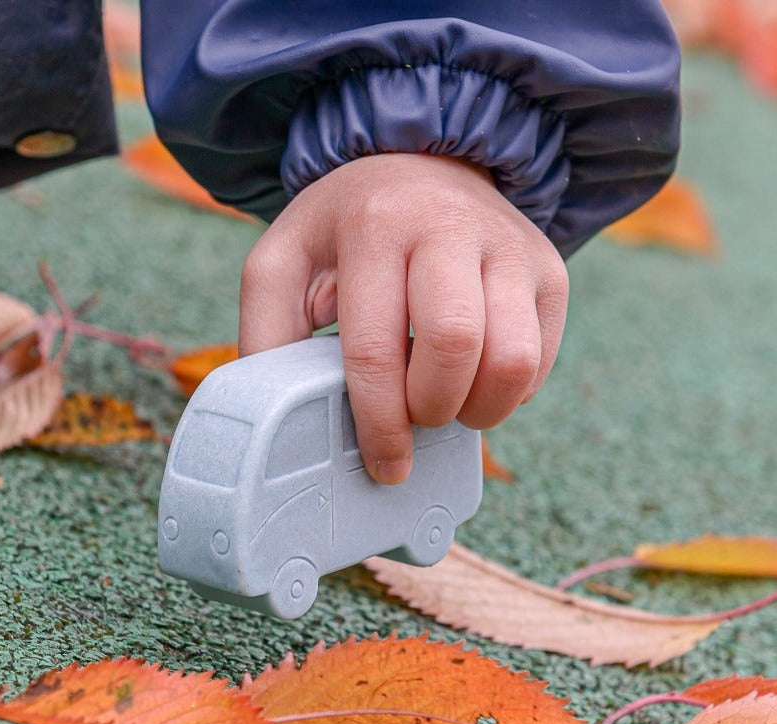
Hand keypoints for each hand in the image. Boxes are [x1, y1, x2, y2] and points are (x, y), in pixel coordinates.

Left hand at [239, 153, 567, 483]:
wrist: (421, 168)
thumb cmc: (347, 232)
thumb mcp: (283, 263)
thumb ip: (268, 334)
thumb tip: (283, 422)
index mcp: (372, 227)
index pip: (375, 348)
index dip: (380, 423)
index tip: (385, 463)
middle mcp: (449, 226)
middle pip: (455, 347)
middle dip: (432, 409)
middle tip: (416, 418)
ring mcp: (509, 245)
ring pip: (513, 360)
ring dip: (480, 408)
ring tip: (449, 403)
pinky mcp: (548, 268)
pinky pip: (540, 359)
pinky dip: (510, 391)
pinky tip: (476, 376)